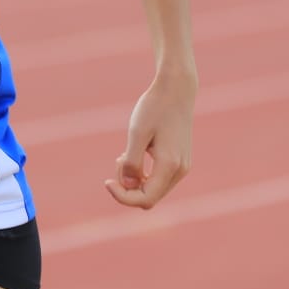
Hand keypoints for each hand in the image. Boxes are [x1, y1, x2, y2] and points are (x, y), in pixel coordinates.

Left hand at [104, 69, 195, 208]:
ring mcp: (183, 166)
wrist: (176, 89)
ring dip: (136, 180)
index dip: (122, 196)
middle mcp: (180, 170)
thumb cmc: (154, 107)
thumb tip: (127, 185)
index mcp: (169, 165)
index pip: (145, 199)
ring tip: (123, 156)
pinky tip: (134, 155)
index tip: (106, 182)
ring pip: (155, 189)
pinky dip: (145, 174)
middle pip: (150, 198)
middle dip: (128, 187)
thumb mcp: (137, 132)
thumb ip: (131, 161)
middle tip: (118, 160)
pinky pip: (160, 179)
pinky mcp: (181, 160)